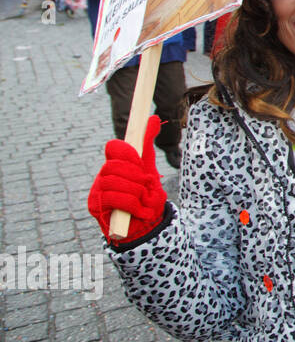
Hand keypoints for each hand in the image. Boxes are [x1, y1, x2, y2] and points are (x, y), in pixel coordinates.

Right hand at [87, 115, 167, 241]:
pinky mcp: (95, 206)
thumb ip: (147, 144)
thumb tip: (152, 118)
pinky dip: (133, 205)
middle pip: (115, 166)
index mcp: (115, 162)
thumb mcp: (149, 167)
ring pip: (115, 183)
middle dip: (137, 177)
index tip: (141, 163)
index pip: (114, 147)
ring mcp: (96, 189)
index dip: (128, 154)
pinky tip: (140, 211)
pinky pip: (114, 199)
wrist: (145, 224)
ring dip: (137, 193)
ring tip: (144, 200)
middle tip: (147, 186)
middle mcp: (103, 174)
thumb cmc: (145, 193)